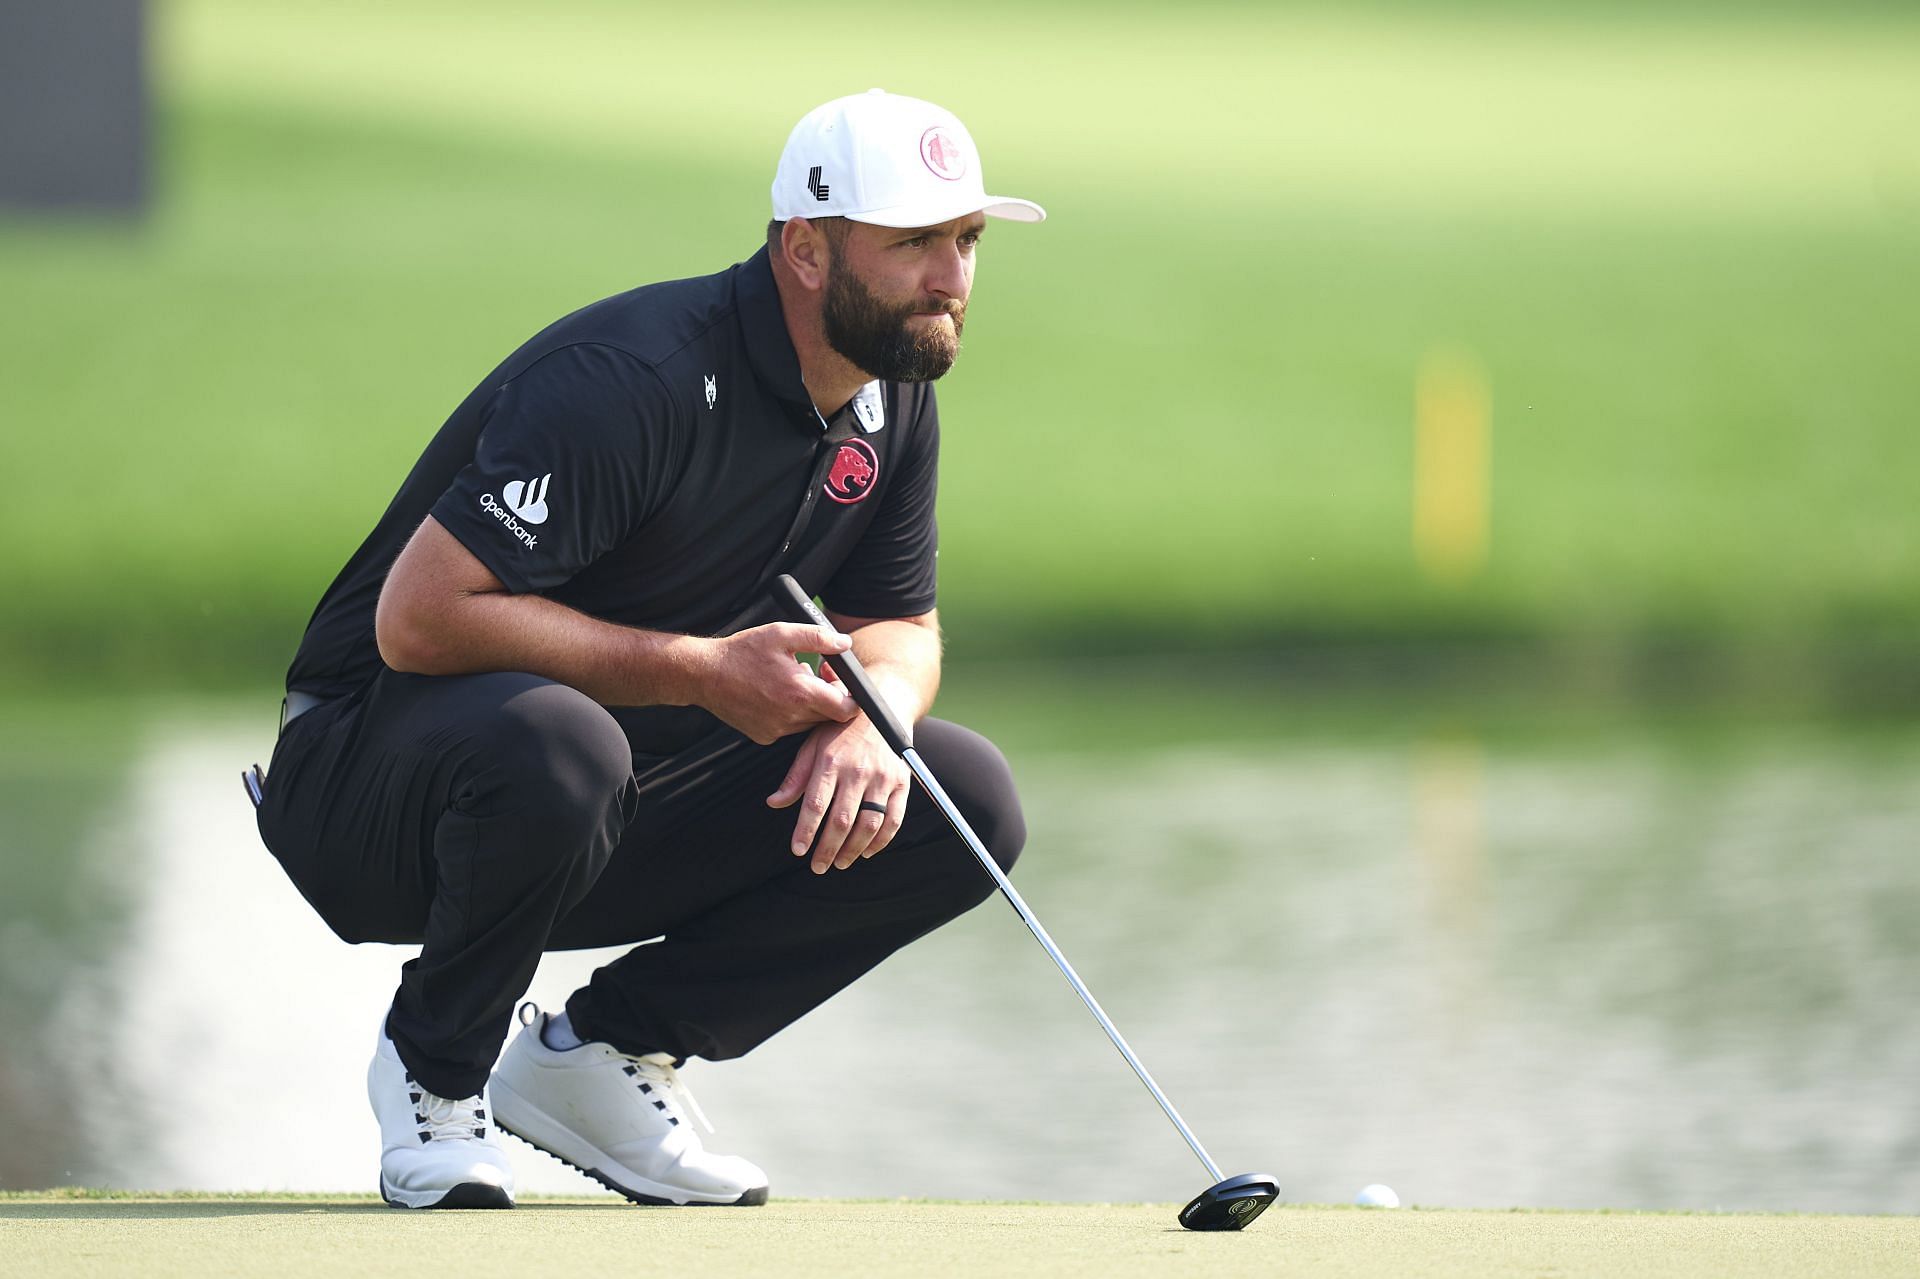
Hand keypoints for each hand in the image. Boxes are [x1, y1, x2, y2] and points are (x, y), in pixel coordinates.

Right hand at [696, 623, 857, 744]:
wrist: (704, 674)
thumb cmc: (742, 651)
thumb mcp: (781, 634)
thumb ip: (818, 638)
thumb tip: (845, 643)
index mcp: (801, 692)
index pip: (847, 710)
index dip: (851, 697)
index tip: (841, 682)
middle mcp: (791, 717)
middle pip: (829, 717)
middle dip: (830, 698)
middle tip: (816, 675)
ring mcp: (777, 730)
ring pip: (809, 723)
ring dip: (809, 706)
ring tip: (791, 683)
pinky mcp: (764, 736)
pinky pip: (790, 729)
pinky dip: (790, 715)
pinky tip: (774, 695)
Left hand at [766, 711, 909, 872]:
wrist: (883, 708)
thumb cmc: (840, 729)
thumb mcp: (812, 745)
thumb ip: (796, 776)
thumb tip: (774, 803)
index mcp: (831, 761)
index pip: (815, 804)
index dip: (806, 831)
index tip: (798, 850)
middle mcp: (858, 770)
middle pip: (841, 821)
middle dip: (827, 849)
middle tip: (818, 866)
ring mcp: (882, 778)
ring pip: (868, 825)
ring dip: (853, 850)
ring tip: (840, 863)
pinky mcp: (901, 783)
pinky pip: (893, 820)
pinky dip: (881, 841)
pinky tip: (867, 851)